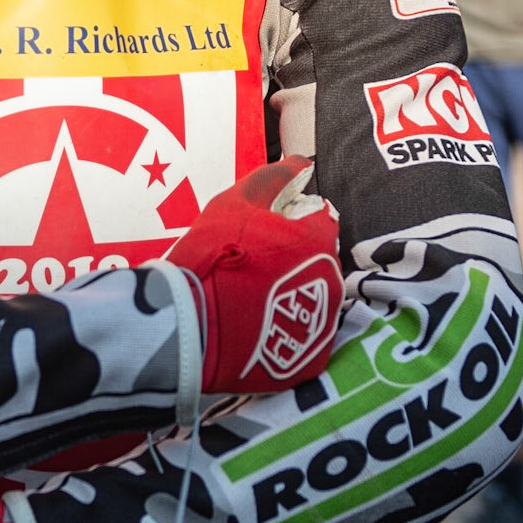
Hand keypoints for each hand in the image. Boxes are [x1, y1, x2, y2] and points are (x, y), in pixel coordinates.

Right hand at [166, 155, 342, 395]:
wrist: (188, 326)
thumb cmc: (212, 257)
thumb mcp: (236, 203)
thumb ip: (274, 178)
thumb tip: (303, 163)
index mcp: (320, 238)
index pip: (321, 219)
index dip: (291, 222)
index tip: (263, 234)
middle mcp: (333, 280)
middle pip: (319, 261)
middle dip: (295, 259)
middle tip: (254, 267)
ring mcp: (324, 324)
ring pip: (314, 299)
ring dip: (292, 295)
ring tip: (253, 299)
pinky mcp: (311, 359)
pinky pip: (306, 338)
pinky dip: (288, 332)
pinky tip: (261, 327)